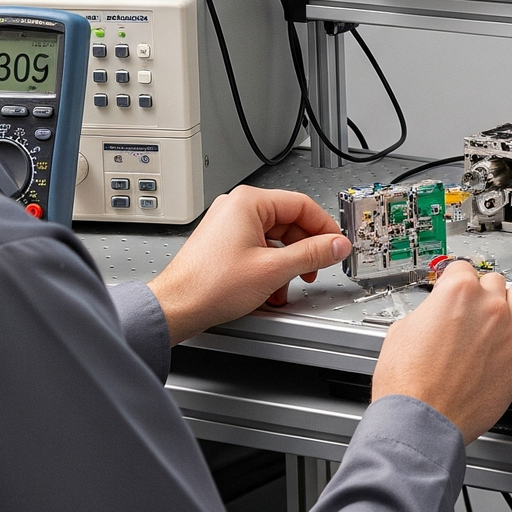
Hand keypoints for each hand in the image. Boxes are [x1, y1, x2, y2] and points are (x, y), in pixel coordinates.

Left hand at [148, 186, 351, 342]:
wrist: (174, 309)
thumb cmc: (208, 286)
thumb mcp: (273, 270)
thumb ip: (312, 254)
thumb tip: (337, 245)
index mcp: (249, 202)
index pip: (302, 205)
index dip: (324, 227)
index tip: (336, 245)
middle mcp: (237, 207)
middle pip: (289, 222)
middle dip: (304, 250)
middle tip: (316, 268)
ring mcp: (228, 224)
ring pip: (275, 238)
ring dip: (287, 263)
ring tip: (290, 284)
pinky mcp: (223, 243)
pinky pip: (259, 248)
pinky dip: (270, 267)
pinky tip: (272, 288)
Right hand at [371, 261, 511, 442]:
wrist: (421, 422)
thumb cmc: (409, 385)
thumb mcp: (402, 330)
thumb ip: (427, 311)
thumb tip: (435, 312)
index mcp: (458, 291)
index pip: (463, 268)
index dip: (454, 282)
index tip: (454, 293)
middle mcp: (488, 305)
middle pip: (493, 281)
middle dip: (481, 295)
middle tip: (470, 315)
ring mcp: (508, 329)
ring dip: (508, 304)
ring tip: (496, 320)